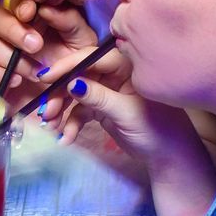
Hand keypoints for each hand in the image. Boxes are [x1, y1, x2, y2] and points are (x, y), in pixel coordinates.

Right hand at [0, 0, 108, 119]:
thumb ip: (68, 21)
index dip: (19, 6)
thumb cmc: (76, 66)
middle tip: (36, 45)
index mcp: (31, 20)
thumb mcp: (82, 42)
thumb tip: (47, 8)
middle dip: (13, 30)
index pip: (15, 3)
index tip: (30, 12)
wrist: (71, 102)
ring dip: (11, 58)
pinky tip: (16, 81)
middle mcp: (11, 35)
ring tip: (35, 73)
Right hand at [59, 65, 207, 181]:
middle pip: (79, 76)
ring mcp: (107, 91)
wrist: (168, 156)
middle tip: (47, 110)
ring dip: (62, 110)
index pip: (92, 59)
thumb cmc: (157, 129)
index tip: (46, 78)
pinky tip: (65, 139)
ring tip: (51, 127)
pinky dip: (71, 124)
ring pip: (75, 95)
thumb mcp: (125, 112)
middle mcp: (115, 74)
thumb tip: (71, 83)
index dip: (67, 66)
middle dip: (60, 94)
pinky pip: (80, 111)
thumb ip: (98, 97)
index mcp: (126, 66)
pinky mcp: (101, 108)